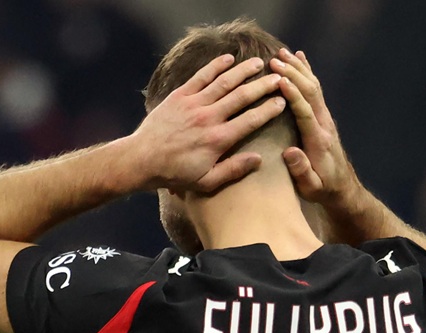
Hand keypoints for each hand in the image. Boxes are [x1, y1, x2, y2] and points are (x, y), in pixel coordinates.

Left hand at [130, 55, 284, 192]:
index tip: (282, 102)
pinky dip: (216, 66)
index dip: (269, 110)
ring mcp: (194, 104)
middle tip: (278, 79)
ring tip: (260, 63)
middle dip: (263, 86)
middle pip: (242, 97)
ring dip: (244, 71)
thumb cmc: (175, 173)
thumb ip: (234, 170)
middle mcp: (209, 118)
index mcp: (218, 140)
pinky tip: (229, 58)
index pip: (251, 120)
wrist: (142, 160)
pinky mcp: (179, 96)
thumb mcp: (206, 181)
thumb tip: (259, 159)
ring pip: (224, 82)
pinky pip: (201, 76)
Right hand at [270, 49, 360, 204]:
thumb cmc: (323, 189)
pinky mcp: (323, 116)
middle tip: (274, 61)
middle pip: (310, 93)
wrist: (342, 187)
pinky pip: (315, 90)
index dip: (294, 95)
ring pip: (313, 87)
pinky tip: (299, 58)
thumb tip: (290, 153)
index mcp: (318, 140)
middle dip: (294, 74)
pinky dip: (307, 72)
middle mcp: (323, 124)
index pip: (305, 112)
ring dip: (299, 69)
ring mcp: (325, 118)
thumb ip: (302, 171)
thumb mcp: (311, 187)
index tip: (280, 80)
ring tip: (281, 53)